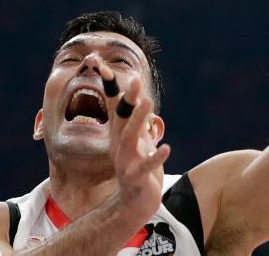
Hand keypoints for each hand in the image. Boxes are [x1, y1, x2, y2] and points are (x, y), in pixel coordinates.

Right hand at [99, 65, 170, 226]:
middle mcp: (119, 145)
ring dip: (138, 120)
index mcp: (119, 135)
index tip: (101, 63)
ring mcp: (125, 162)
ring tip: (148, 103)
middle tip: (135, 79)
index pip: (113, 106)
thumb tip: (141, 100)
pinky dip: (155, 156)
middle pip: (121, 118)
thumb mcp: (137, 143)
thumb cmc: (138, 171)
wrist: (134, 205)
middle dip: (127, 98)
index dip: (109, 86)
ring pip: (129, 138)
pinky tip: (166, 147)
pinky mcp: (136, 178)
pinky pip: (145, 166)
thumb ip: (138, 123)